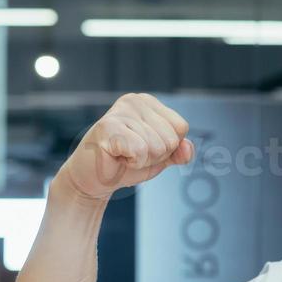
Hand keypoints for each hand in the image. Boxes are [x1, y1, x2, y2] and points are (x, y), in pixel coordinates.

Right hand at [58, 93, 193, 200]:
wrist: (93, 180)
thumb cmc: (125, 163)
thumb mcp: (160, 158)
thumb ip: (179, 152)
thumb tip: (187, 148)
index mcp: (148, 103)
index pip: (181, 128)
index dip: (167, 148)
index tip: (145, 148)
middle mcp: (134, 101)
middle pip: (171, 139)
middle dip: (155, 156)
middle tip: (131, 154)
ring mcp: (120, 112)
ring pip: (157, 147)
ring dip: (142, 160)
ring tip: (123, 155)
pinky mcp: (108, 127)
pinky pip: (140, 151)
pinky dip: (132, 162)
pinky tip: (116, 157)